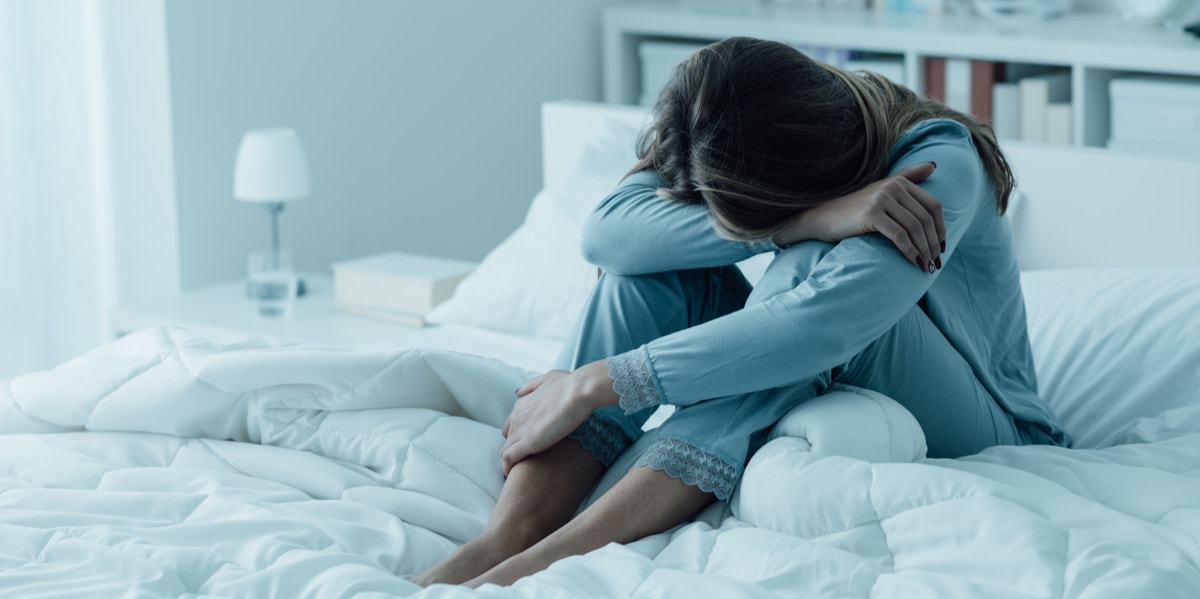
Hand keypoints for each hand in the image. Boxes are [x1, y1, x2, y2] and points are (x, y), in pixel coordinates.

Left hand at [499, 361, 617, 475]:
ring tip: (519, 472)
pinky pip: (508, 459)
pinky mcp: (526, 443)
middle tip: (528, 458)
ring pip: (505, 450)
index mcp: (521, 404)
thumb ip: (532, 386)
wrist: (579, 391)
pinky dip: (507, 468)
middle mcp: (516, 417)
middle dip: (515, 447)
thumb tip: (519, 392)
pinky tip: (511, 475)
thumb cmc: (569, 384)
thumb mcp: (547, 379)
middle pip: (508, 438)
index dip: (519, 434)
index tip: (528, 443)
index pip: (512, 424)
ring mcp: (519, 430)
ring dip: (511, 460)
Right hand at [773, 162, 944, 270]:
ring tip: (926, 266)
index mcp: (899, 182)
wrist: (821, 218)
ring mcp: (881, 200)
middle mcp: (893, 187)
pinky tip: (913, 261)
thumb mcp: (881, 189)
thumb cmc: (853, 209)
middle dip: (933, 244)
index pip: (933, 206)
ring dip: (924, 250)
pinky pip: (899, 236)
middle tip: (935, 263)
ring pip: (914, 228)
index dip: (941, 228)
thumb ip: (907, 176)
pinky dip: (910, 251)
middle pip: (925, 219)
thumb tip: (933, 166)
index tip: (941, 247)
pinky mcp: (871, 215)